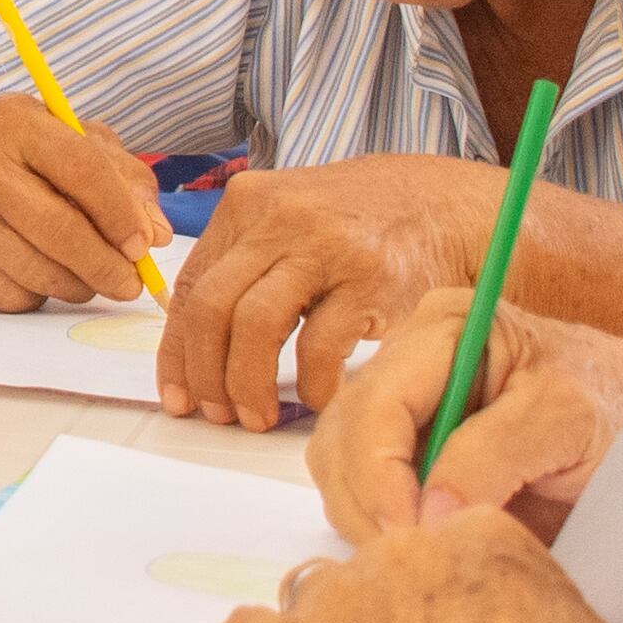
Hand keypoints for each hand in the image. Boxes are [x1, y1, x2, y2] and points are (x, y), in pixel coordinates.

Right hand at [0, 94, 170, 310]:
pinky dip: (39, 295)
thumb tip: (156, 234)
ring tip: (86, 276)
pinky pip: (11, 296)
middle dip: (107, 266)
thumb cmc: (25, 157)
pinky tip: (37, 273)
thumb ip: (127, 180)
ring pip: (39, 272)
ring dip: (79, 285)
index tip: (144, 246)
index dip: (121, 214)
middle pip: (61, 230)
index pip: (83, 169)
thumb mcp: (76, 143)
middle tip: (130, 283)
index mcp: (15, 120)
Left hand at [163, 158, 479, 431]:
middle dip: (204, 373)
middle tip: (217, 413)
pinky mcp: (370, 279)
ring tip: (256, 417)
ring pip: (254, 326)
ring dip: (246, 384)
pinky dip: (313, 385)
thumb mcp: (290, 220)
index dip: (176, 350)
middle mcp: (280, 220)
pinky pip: (320, 346)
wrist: (445, 206)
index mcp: (248, 205)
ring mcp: (325, 247)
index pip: (191, 285)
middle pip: (211, 307)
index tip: (178, 395)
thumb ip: (244, 263)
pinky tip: (318, 400)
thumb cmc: (360, 224)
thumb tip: (196, 346)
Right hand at [316, 301, 622, 544]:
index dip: (378, 472)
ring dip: (367, 519)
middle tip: (413, 558)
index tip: (409, 531)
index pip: (375, 401)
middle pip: (342, 436)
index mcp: (442, 329)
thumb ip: (492, 456)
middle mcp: (408, 362)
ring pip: (338, 468)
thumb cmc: (613, 406)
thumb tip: (428, 513)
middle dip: (368, 503)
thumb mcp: (563, 419)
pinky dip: (377, 525)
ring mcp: (401, 408)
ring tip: (424, 553)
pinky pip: (359, 491)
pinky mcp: (403, 452)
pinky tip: (422, 544)